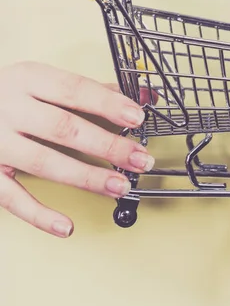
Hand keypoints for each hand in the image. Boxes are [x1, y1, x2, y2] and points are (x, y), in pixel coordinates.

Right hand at [0, 62, 154, 237]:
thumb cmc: (8, 96)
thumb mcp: (41, 82)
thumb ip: (90, 92)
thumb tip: (140, 99)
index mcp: (26, 79)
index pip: (73, 89)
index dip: (107, 104)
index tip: (136, 116)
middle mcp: (9, 108)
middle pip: (65, 128)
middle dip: (107, 145)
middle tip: (139, 158)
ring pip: (45, 162)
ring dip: (86, 177)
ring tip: (119, 186)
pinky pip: (13, 198)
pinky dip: (40, 215)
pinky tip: (66, 226)